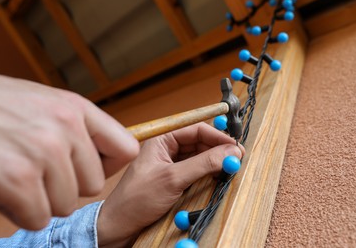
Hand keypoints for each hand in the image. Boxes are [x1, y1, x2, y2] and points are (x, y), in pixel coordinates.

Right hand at [0, 74, 138, 229]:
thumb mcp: (43, 103)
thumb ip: (77, 127)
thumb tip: (105, 157)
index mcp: (76, 108)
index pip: (126, 149)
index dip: (109, 166)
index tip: (86, 168)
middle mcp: (65, 127)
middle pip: (94, 185)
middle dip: (65, 186)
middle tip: (35, 170)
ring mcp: (44, 152)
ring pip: (66, 204)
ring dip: (40, 199)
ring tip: (16, 175)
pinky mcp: (18, 179)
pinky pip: (38, 218)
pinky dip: (19, 212)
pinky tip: (2, 189)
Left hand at [97, 123, 244, 246]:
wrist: (119, 225)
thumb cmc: (136, 199)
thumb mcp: (172, 179)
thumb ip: (203, 164)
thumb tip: (230, 152)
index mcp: (161, 140)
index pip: (195, 130)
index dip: (217, 137)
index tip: (236, 147)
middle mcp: (167, 149)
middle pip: (200, 143)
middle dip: (218, 150)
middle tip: (237, 160)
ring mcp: (170, 165)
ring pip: (200, 157)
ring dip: (215, 162)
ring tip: (230, 169)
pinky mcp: (173, 180)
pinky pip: (196, 172)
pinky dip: (209, 174)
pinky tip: (218, 178)